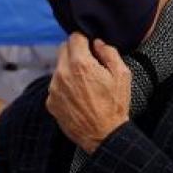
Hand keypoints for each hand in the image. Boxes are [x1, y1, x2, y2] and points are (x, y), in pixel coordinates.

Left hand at [46, 34, 130, 152]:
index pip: (75, 37)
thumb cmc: (115, 106)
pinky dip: (64, 87)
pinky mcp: (50, 102)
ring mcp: (54, 89)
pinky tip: (78, 97)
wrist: (104, 136)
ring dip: (69, 70)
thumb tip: (97, 43)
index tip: (90, 47)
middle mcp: (63, 74)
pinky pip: (55, 86)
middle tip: (89, 64)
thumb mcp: (122, 75)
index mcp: (80, 64)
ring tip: (85, 85)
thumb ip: (109, 53)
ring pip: (59, 68)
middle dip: (75, 52)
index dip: (84, 40)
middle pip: (63, 49)